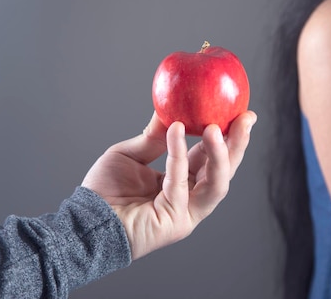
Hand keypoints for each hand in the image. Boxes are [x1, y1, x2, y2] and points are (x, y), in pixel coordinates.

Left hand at [81, 111, 256, 259]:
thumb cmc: (103, 192)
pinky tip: (177, 129)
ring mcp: (186, 212)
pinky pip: (181, 183)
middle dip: (238, 144)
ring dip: (222, 154)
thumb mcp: (131, 155)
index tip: (239, 112)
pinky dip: (179, 154)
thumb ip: (153, 137)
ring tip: (218, 127)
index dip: (227, 136)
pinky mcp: (176, 222)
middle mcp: (189, 197)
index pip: (211, 157)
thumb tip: (169, 109)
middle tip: (247, 118)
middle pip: (224, 171)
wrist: (84, 222)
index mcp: (181, 181)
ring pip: (217, 183)